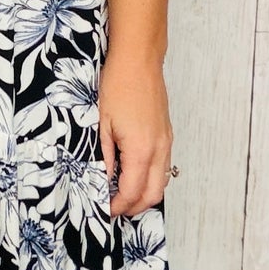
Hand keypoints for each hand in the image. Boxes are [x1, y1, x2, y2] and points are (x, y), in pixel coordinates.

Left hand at [98, 51, 172, 216]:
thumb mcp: (101, 124)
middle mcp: (159, 149)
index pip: (132, 192)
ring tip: (121, 192)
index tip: (104, 209)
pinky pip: (164, 166)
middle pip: (153, 195)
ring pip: (162, 182)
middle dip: (133, 207)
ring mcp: (166, 141)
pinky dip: (151, 177)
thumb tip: (101, 181)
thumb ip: (104, 157)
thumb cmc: (118, 85)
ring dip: (144, 193)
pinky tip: (133, 172)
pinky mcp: (167, 134)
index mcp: (141, 150)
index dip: (117, 206)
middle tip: (113, 207)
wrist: (138, 60)